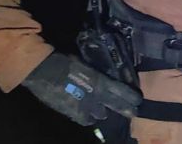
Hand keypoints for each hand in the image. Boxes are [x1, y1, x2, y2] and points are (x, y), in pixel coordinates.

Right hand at [21, 53, 141, 125]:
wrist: (43, 71)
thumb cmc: (64, 61)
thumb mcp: (86, 64)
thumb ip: (98, 74)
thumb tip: (105, 77)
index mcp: (100, 81)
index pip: (122, 92)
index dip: (131, 98)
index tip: (138, 101)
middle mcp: (96, 96)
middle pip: (116, 106)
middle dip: (126, 110)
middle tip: (134, 113)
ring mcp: (84, 106)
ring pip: (100, 114)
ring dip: (102, 112)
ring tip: (103, 110)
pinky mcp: (72, 113)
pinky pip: (86, 119)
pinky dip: (88, 117)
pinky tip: (89, 115)